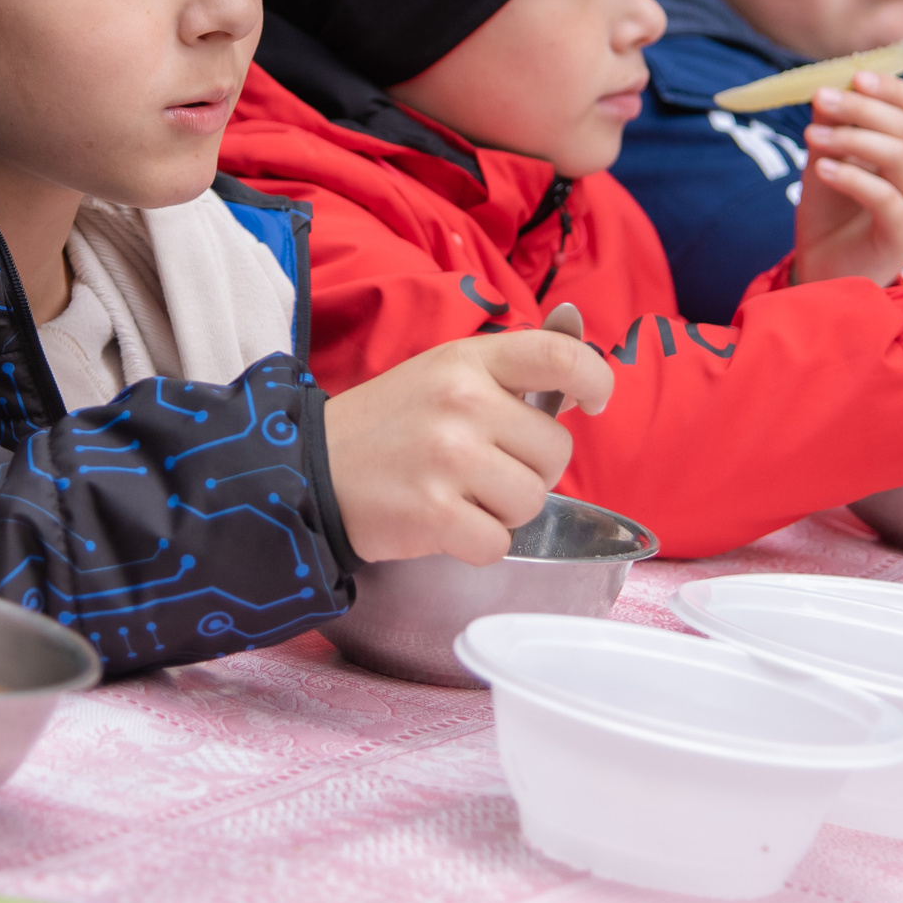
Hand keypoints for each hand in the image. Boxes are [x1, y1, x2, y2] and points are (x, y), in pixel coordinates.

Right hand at [324, 327, 615, 565]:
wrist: (307, 471)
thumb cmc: (385, 428)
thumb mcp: (440, 375)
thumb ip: (508, 377)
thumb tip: (582, 384)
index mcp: (466, 361)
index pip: (558, 357)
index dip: (594, 379)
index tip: (595, 402)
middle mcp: (461, 402)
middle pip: (555, 452)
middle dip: (530, 470)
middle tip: (480, 469)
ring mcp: (449, 458)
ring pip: (532, 501)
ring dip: (504, 511)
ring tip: (458, 495)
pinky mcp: (436, 513)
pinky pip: (499, 543)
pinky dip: (477, 545)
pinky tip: (443, 524)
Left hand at [790, 72, 902, 288]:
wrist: (823, 271)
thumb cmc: (830, 215)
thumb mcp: (825, 161)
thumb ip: (831, 129)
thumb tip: (826, 88)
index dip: (891, 88)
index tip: (852, 76)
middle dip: (862, 107)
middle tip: (820, 98)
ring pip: (899, 156)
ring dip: (851, 138)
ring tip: (811, 135)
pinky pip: (885, 197)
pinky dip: (851, 176)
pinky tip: (820, 169)